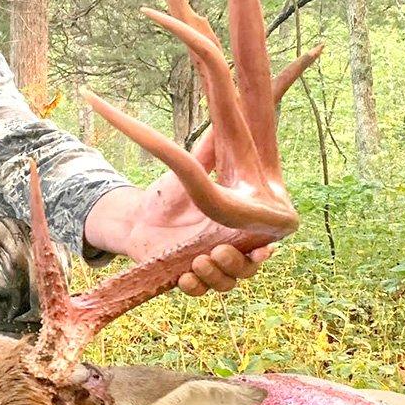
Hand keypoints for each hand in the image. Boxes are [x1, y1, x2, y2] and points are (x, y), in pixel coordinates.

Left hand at [84, 136, 274, 296]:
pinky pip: (199, 291)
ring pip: (227, 283)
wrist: (136, 216)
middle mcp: (228, 250)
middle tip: (219, 251)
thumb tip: (224, 113)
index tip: (266, 248)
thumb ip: (209, 152)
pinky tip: (185, 277)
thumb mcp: (189, 172)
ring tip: (199, 260)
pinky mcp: (186, 278)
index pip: (263, 243)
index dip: (267, 250)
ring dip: (216, 277)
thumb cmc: (169, 194)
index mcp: (237, 227)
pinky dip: (195, 287)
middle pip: (248, 269)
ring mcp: (209, 267)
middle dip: (239, 266)